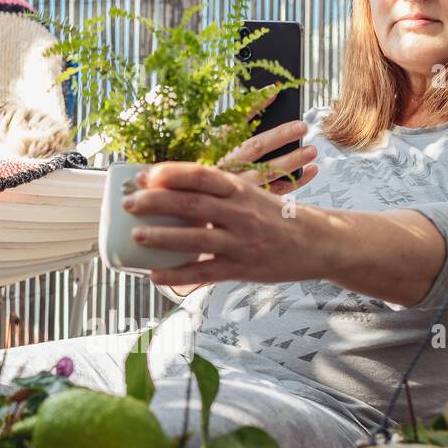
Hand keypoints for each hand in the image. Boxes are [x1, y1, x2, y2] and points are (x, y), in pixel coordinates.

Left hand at [122, 151, 329, 287]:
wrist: (319, 243)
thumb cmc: (279, 217)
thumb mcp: (254, 195)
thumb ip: (220, 194)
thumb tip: (178, 192)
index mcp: (241, 189)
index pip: (201, 175)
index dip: (170, 173)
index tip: (146, 174)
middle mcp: (240, 213)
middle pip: (191, 203)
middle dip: (155, 202)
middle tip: (129, 202)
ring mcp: (240, 242)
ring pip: (195, 238)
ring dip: (162, 236)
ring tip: (136, 235)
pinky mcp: (241, 268)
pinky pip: (204, 273)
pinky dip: (177, 275)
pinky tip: (154, 275)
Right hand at [217, 88, 319, 194]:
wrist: (193, 201)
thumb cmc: (208, 169)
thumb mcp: (212, 144)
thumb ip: (236, 123)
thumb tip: (269, 97)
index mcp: (215, 147)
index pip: (235, 120)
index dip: (256, 104)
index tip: (275, 89)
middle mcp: (227, 166)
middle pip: (255, 147)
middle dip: (280, 135)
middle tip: (302, 126)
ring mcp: (239, 185)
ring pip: (268, 172)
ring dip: (292, 161)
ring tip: (311, 150)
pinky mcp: (250, 201)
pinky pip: (276, 192)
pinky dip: (296, 181)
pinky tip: (310, 170)